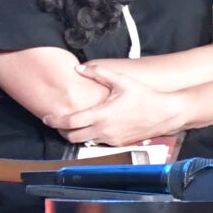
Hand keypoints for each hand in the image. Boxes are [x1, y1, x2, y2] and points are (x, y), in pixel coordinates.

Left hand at [58, 59, 179, 147]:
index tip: (46, 118)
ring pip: (85, 141)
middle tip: (58, 122)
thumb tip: (79, 69)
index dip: (54, 121)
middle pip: (72, 137)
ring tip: (75, 122)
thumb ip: (98, 72)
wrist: (166, 113)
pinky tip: (94, 125)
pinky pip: (98, 142)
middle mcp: (103, 131)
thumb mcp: (121, 80)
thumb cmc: (145, 96)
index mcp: (101, 115)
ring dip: (77, 134)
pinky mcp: (118, 144)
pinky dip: (92, 136)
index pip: (69, 122)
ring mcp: (111, 140)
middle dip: (62, 131)